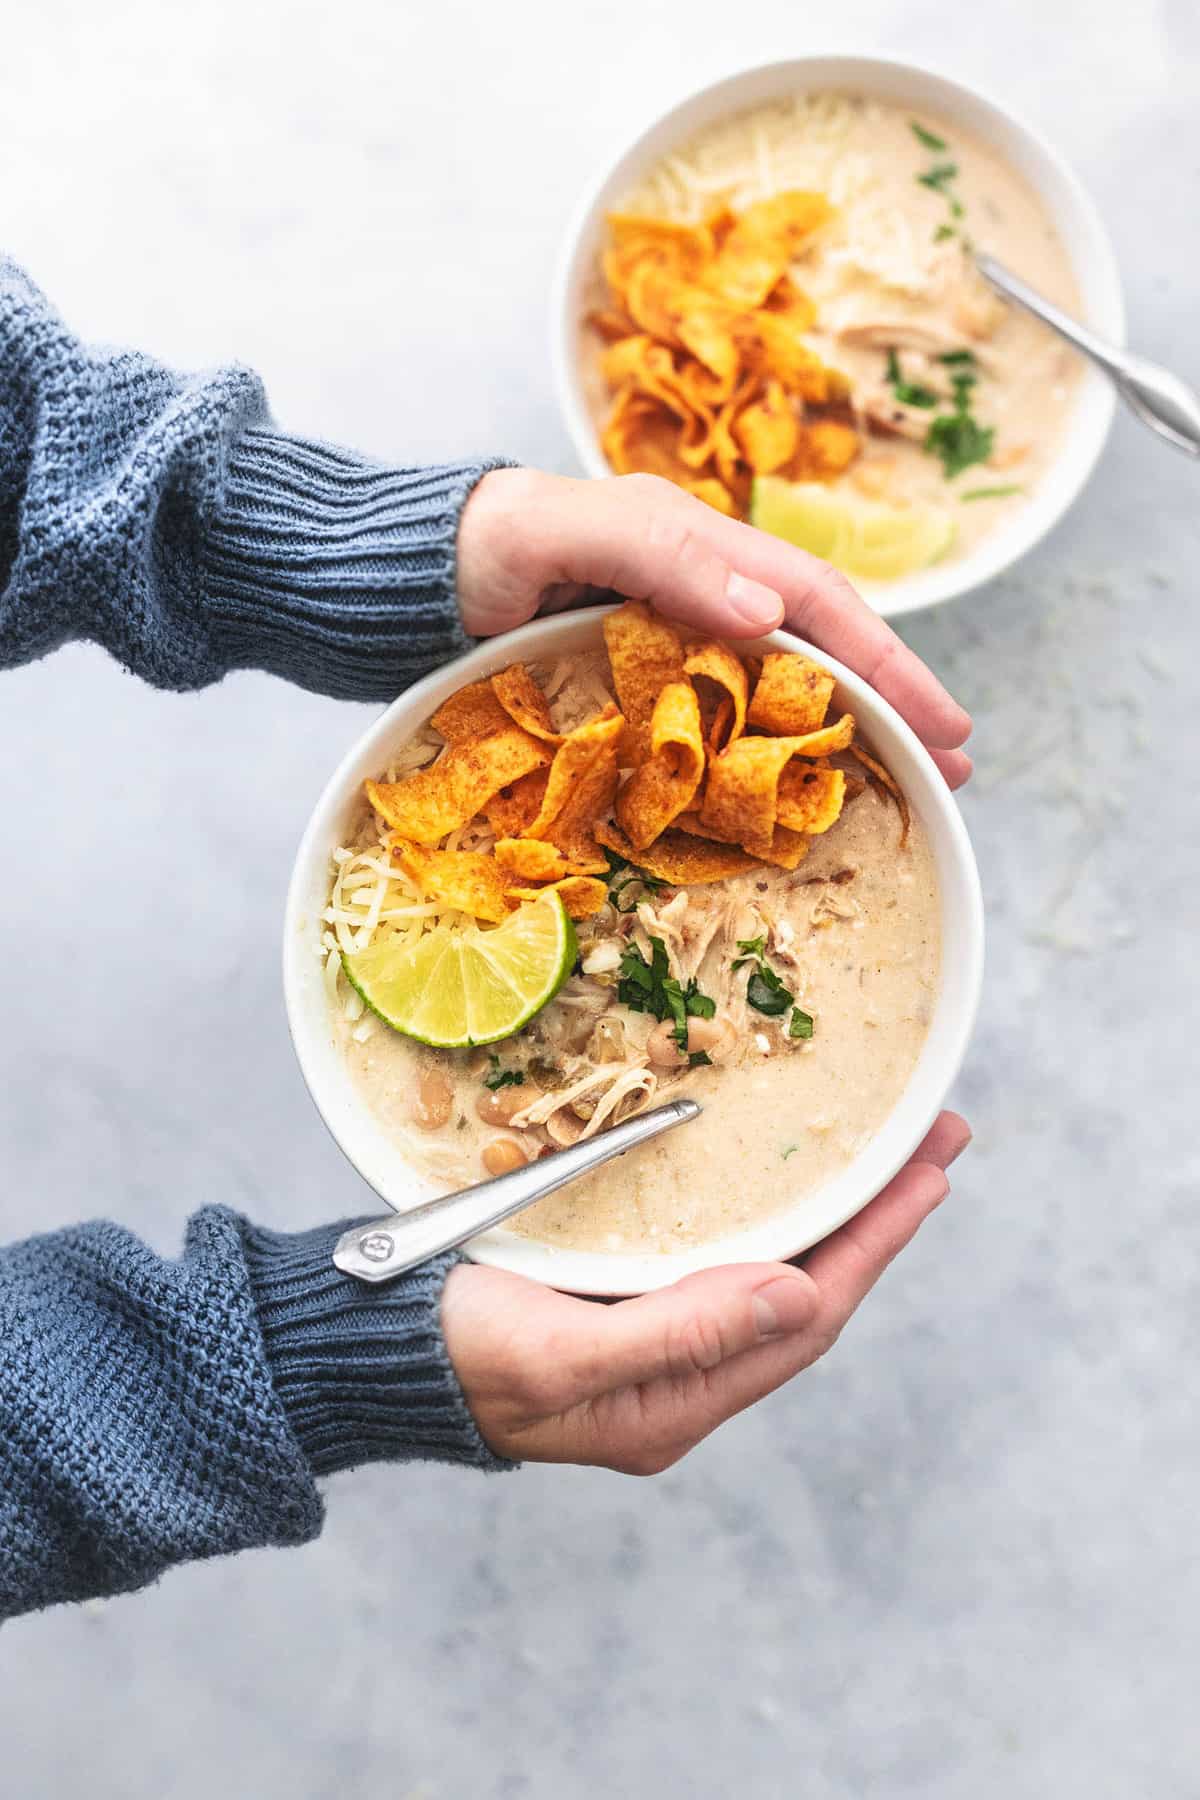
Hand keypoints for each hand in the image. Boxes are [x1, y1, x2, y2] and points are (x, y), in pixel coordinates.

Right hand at [442, 1112, 969, 1470]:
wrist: (362, 1350)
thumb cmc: (446, 1353)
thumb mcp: (557, 1351)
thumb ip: (679, 1332)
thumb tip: (801, 1293)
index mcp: (674, 1406)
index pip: (807, 1319)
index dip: (875, 1245)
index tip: (930, 1175)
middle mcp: (678, 1382)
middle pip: (804, 1296)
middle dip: (875, 1221)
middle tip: (934, 1143)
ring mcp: (650, 1347)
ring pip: (770, 1278)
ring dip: (833, 1216)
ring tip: (886, 1155)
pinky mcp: (620, 1309)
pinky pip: (722, 1264)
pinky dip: (771, 1220)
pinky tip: (787, 1186)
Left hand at [457, 469, 972, 788]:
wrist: (397, 580)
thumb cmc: (469, 545)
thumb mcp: (553, 528)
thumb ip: (654, 550)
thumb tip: (765, 611)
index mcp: (691, 541)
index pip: (814, 600)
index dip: (885, 660)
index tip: (942, 722)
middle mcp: (694, 586)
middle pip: (817, 644)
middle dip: (892, 701)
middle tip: (953, 768)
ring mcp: (668, 635)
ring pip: (779, 683)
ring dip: (845, 730)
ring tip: (903, 783)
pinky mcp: (637, 680)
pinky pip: (724, 716)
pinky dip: (773, 750)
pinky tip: (798, 787)